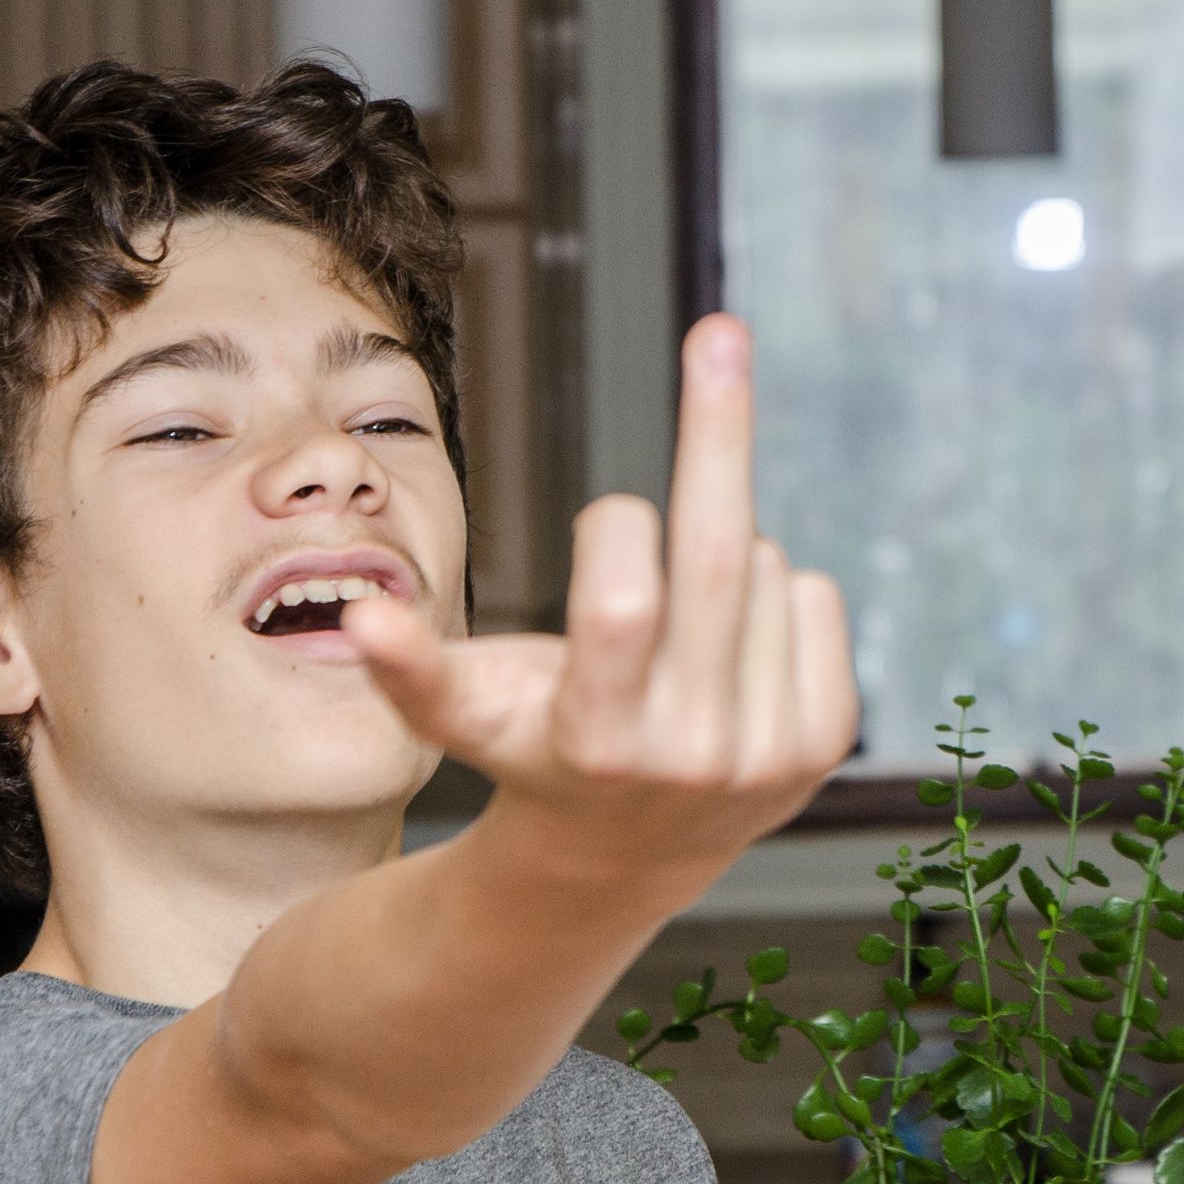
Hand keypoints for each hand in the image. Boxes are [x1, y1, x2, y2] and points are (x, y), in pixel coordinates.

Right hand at [346, 314, 855, 894]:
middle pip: (720, 557)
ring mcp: (770, 750)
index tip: (609, 514)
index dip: (615, 528)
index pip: (624, 603)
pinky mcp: (825, 740)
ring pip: (763, 566)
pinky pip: (813, 594)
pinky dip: (775, 589)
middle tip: (718, 329)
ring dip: (722, 553)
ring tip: (680, 625)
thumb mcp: (466, 717)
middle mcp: (693, 754)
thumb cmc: (534, 750)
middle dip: (716, 427)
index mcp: (599, 741)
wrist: (628, 855)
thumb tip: (358, 614)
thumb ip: (413, 668)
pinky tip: (731, 644)